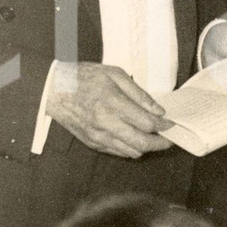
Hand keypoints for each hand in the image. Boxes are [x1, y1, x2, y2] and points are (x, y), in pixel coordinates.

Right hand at [46, 62, 172, 157]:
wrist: (53, 89)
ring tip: (154, 138)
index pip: (147, 123)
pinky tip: (134, 138)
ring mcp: (98, 136)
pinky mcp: (92, 143)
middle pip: (142, 143)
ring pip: (131, 152)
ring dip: (146, 147)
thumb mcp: (115, 74)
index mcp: (113, 103)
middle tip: (170, 138)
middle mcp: (106, 123)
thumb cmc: (84, 77)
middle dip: (161, 143)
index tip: (172, 124)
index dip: (164, 126)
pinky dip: (131, 148)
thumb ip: (138, 93)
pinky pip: (118, 152)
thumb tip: (158, 110)